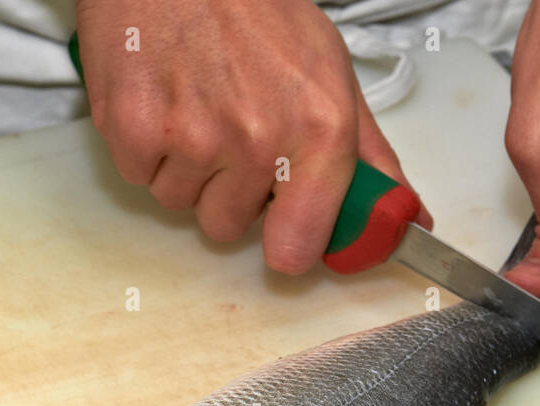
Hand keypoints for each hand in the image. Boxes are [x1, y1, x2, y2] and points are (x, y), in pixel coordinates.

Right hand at [75, 0, 430, 273]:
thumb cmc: (256, 10)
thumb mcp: (330, 73)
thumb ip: (368, 156)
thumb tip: (406, 218)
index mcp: (318, 130)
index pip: (298, 248)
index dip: (288, 244)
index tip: (284, 231)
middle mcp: (258, 141)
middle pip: (228, 228)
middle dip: (226, 191)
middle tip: (228, 129)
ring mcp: (192, 138)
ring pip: (180, 203)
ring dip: (184, 168)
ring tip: (193, 103)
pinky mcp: (133, 131)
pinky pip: (139, 177)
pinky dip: (144, 147)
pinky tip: (161, 97)